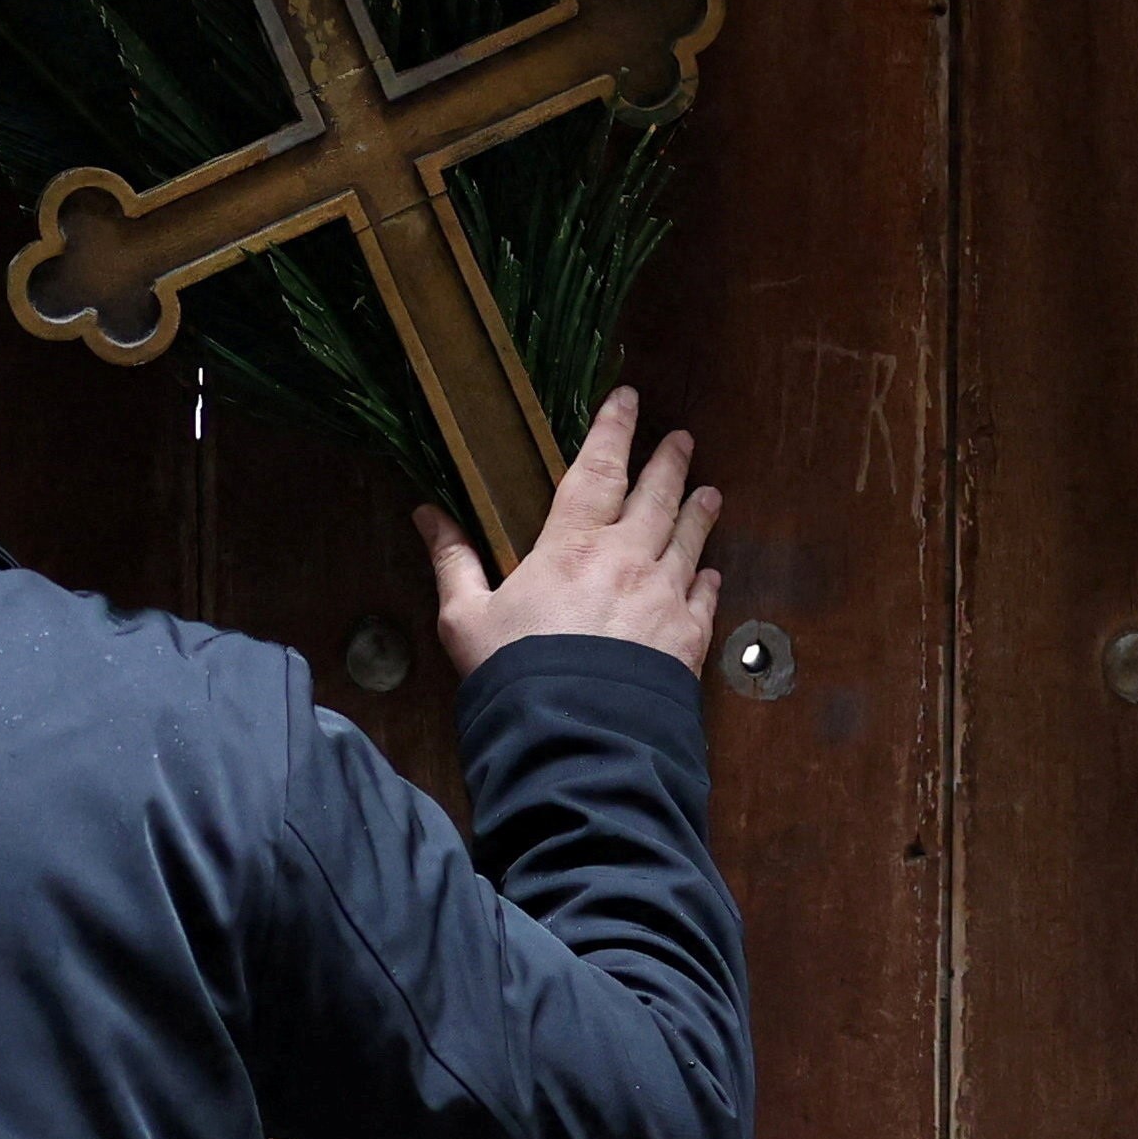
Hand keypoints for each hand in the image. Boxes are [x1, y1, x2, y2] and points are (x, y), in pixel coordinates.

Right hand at [427, 393, 716, 678]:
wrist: (577, 738)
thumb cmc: (514, 675)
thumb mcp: (466, 619)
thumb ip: (453, 562)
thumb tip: (427, 514)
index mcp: (573, 545)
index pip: (598, 470)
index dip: (612, 430)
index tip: (626, 400)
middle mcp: (628, 560)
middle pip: (657, 497)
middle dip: (669, 463)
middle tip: (680, 441)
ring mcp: (665, 599)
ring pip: (689, 541)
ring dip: (698, 513)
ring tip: (709, 493)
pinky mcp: (688, 640)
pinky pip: (704, 599)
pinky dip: (707, 581)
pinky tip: (710, 575)